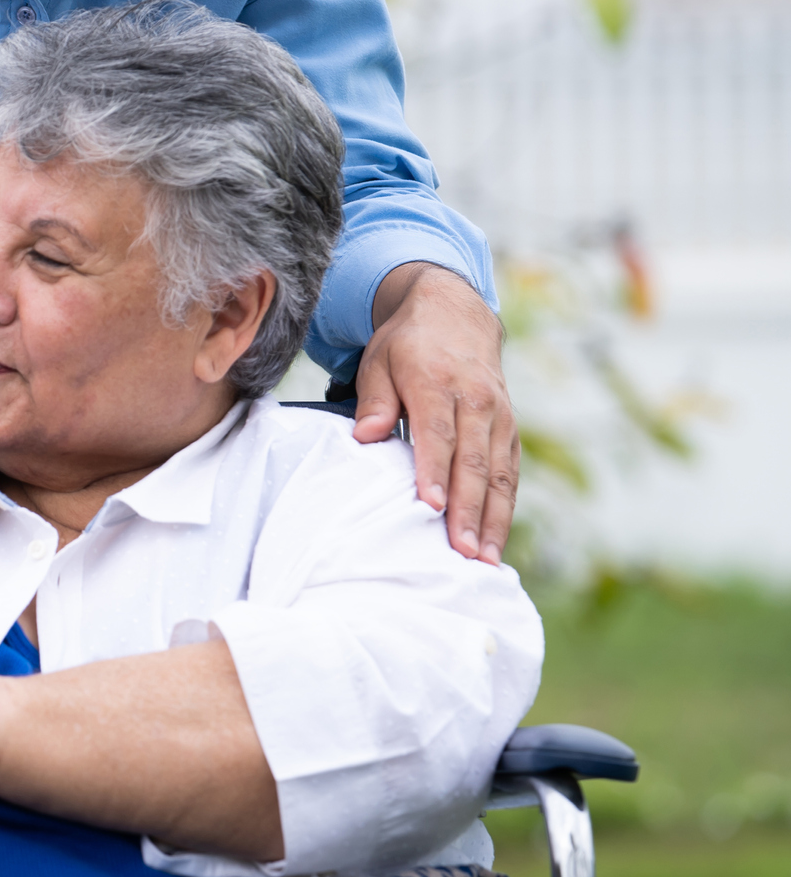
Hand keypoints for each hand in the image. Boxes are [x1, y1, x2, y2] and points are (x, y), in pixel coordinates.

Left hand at [355, 263, 516, 564]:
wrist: (455, 315)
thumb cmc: (406, 346)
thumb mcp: (378, 361)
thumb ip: (374, 400)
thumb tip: (365, 437)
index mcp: (437, 382)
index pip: (437, 433)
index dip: (435, 471)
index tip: (430, 506)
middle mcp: (476, 401)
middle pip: (474, 461)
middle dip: (469, 510)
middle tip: (463, 552)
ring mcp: (499, 416)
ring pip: (499, 473)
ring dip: (494, 519)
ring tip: (486, 560)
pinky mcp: (510, 429)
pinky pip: (511, 472)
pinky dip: (505, 507)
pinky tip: (496, 539)